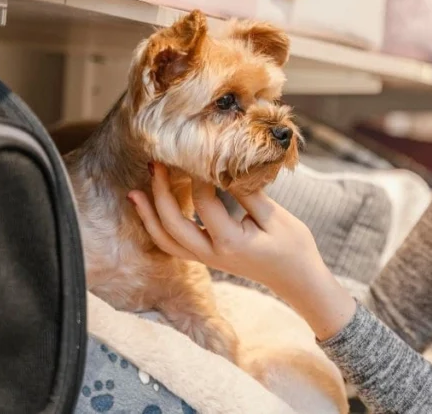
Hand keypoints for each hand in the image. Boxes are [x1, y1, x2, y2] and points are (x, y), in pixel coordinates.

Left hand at [127, 164, 356, 339]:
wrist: (297, 279)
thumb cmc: (293, 247)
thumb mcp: (276, 217)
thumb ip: (247, 193)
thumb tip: (224, 168)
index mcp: (230, 241)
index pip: (204, 202)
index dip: (198, 175)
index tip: (198, 152)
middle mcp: (212, 253)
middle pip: (172, 223)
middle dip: (159, 192)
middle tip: (155, 164)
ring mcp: (207, 259)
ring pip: (166, 240)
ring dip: (149, 215)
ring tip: (134, 192)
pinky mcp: (207, 258)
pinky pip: (174, 246)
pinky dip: (158, 229)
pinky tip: (152, 212)